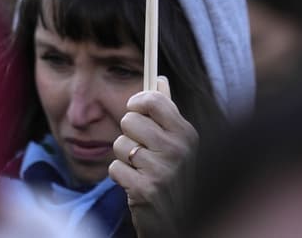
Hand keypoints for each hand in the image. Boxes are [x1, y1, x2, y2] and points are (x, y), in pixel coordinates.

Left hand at [108, 76, 197, 237]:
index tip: (135, 108)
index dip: (138, 101)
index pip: (154, 100)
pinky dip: (121, 176)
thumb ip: (168, 111)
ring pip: (120, 144)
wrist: (177, 221)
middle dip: (130, 135)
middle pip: (130, 120)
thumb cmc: (176, 177)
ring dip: (125, 158)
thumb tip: (160, 80)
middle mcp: (177, 150)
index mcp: (187, 134)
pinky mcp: (145, 190)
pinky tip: (136, 183)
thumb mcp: (179, 143)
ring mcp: (162, 171)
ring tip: (141, 169)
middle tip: (142, 149)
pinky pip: (114, 168)